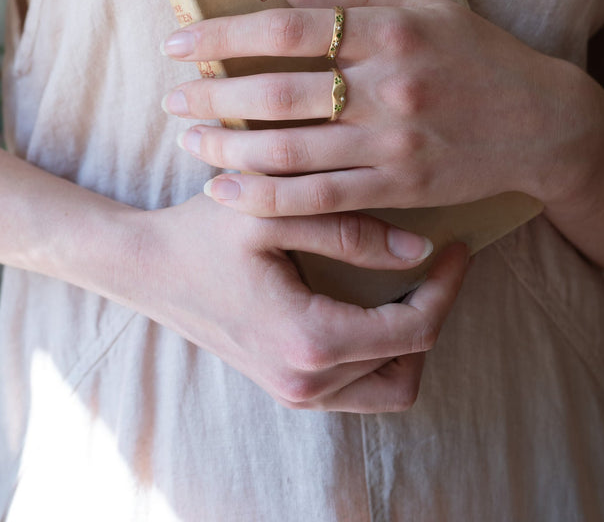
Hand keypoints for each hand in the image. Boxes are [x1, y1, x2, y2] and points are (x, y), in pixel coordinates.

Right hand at [139, 191, 468, 411]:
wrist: (144, 267)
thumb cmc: (202, 231)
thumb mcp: (273, 213)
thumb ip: (349, 230)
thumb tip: (421, 251)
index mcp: (309, 340)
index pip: (414, 330)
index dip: (448, 287)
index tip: (458, 244)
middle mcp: (306, 382)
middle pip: (410, 367)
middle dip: (435, 315)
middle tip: (440, 265)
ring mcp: (294, 392)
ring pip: (388, 386)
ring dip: (409, 339)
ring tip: (412, 280)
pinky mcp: (286, 387)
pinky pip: (357, 386)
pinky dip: (380, 351)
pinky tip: (376, 298)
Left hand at [163, 0, 579, 217]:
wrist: (544, 123)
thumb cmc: (480, 55)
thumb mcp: (426, 6)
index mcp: (390, 31)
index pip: (288, 30)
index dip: (223, 35)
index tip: (178, 41)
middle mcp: (387, 86)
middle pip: (276, 92)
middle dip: (210, 96)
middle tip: (171, 100)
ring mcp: (392, 143)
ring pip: (288, 152)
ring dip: (227, 148)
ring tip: (189, 142)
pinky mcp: (399, 189)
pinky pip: (319, 199)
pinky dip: (266, 197)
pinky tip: (228, 191)